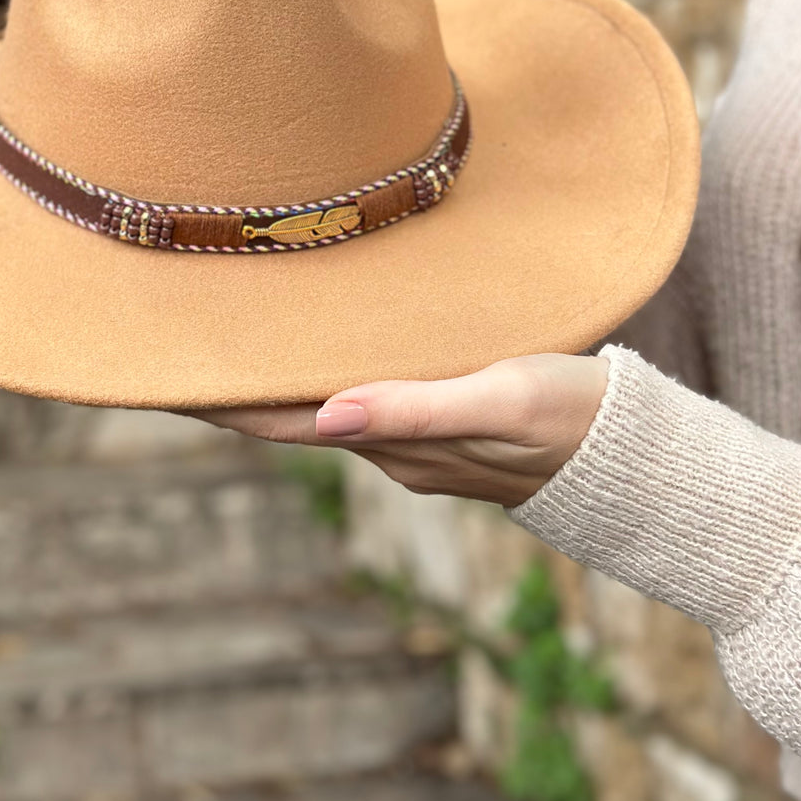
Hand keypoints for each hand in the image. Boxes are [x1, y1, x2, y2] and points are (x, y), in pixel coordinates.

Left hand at [192, 353, 608, 507]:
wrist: (642, 461)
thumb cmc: (575, 421)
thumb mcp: (501, 402)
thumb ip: (416, 409)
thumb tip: (326, 417)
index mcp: (394, 443)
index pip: (281, 423)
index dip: (218, 401)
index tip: (158, 377)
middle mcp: (391, 448)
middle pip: (287, 417)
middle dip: (229, 387)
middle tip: (170, 342)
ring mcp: (416, 441)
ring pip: (320, 407)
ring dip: (271, 381)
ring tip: (224, 339)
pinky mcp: (443, 424)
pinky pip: (361, 400)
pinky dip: (321, 376)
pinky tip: (314, 349)